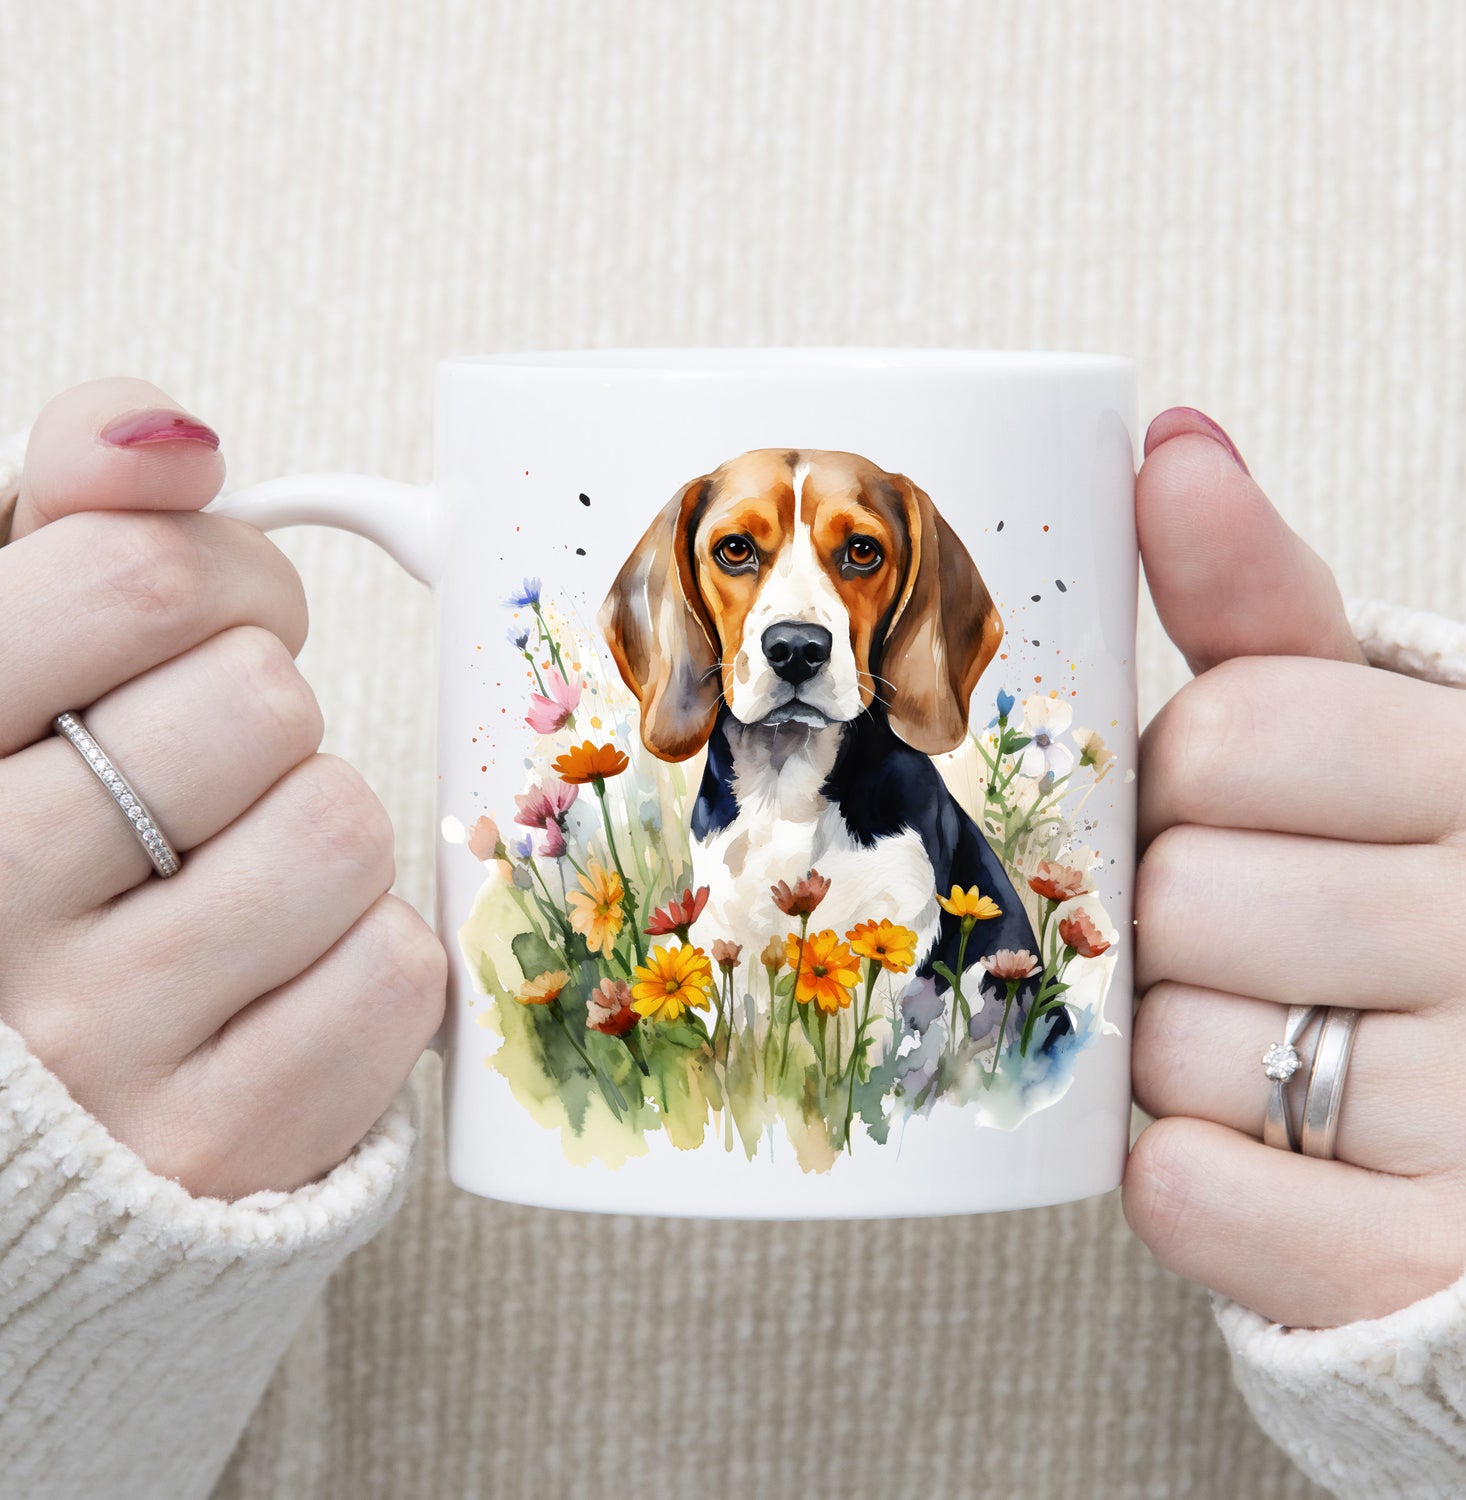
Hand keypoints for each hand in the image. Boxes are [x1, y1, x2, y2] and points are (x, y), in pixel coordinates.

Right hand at [0, 379, 444, 1198]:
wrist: (34, 1112)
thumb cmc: (31, 846)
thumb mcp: (5, 665)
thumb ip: (71, 523)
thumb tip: (173, 433)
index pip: (136, 581)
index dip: (223, 577)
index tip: (209, 620)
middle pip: (261, 701)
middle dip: (264, 711)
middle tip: (211, 769)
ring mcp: (97, 1046)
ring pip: (341, 828)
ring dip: (315, 833)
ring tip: (230, 879)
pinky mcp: (220, 1145)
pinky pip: (394, 971)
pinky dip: (364, 958)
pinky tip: (273, 978)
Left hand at [1123, 407, 1465, 1329]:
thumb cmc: (1435, 887)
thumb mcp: (1386, 728)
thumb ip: (1267, 603)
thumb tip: (1170, 442)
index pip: (1232, 732)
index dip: (1187, 776)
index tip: (1230, 804)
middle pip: (1181, 894)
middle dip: (1173, 915)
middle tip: (1250, 937)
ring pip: (1173, 1049)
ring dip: (1178, 1048)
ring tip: (1273, 1039)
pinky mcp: (1422, 1264)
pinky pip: (1190, 1194)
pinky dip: (1184, 1175)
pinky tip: (1251, 1147)